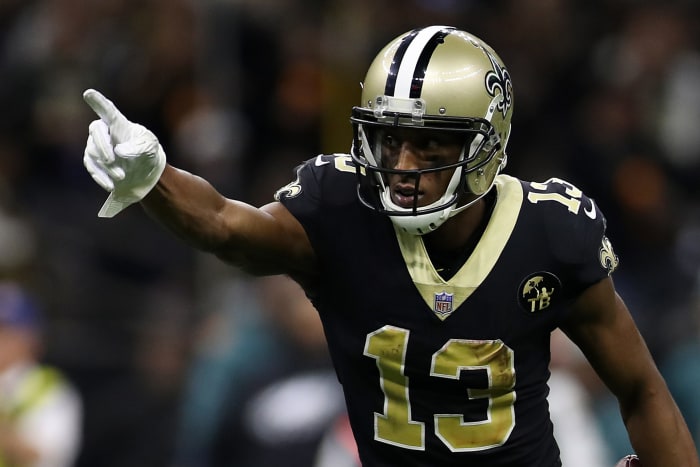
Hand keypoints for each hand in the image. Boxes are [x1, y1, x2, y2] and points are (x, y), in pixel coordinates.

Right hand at [83, 89, 165, 216]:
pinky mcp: (93, 162)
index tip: (89, 93)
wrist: (144, 173)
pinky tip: (110, 185)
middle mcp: (104, 131)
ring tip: (122, 177)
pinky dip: (100, 177)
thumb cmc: (147, 153)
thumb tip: (119, 151)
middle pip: (96, 132)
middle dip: (103, 147)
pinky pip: (92, 167)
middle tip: (113, 160)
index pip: (107, 110)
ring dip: (107, 166)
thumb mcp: (149, 148)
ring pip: (93, 152)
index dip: (98, 102)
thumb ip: (137, 147)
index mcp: (119, 123)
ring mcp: (96, 146)